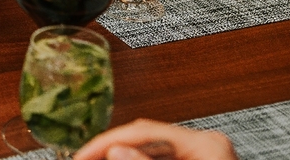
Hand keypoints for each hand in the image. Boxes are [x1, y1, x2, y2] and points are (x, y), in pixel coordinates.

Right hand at [74, 119, 236, 159]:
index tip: (82, 157)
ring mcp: (204, 157)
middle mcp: (207, 145)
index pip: (143, 131)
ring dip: (123, 158)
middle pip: (145, 139)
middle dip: (112, 151)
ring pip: (151, 151)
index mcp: (207, 144)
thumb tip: (116, 151)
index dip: (106, 144)